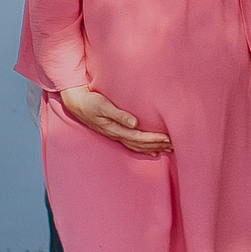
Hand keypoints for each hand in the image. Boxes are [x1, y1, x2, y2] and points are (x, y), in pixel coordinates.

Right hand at [58, 86, 172, 155]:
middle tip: (174, 145)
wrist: (76, 102)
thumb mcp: (102, 105)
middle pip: (141, 144)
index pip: (139, 137)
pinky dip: (144, 147)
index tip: (168, 138)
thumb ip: (118, 114)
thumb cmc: (90, 101)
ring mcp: (115, 134)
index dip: (154, 139)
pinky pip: (132, 143)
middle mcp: (117, 134)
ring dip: (153, 147)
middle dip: (157, 145)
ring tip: (167, 149)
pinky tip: (153, 150)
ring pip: (137, 146)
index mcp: (115, 129)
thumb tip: (134, 123)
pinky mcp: (115, 131)